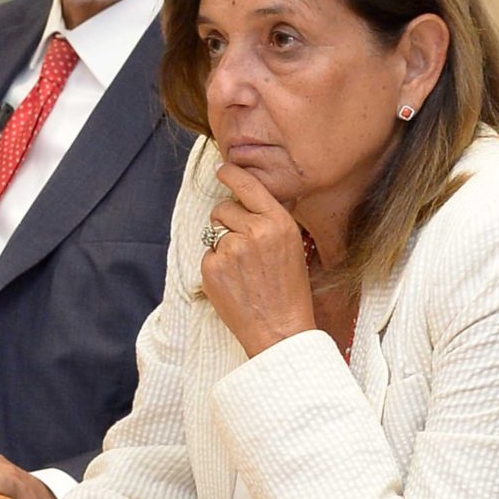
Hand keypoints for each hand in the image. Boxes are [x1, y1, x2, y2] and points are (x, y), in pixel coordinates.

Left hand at [201, 161, 316, 356]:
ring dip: (222, 243)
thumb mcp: (291, 245)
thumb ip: (270, 220)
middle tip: (243, 247)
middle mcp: (254, 231)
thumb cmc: (289, 290)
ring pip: (213, 230)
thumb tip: (248, 197)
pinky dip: (216, 265)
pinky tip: (233, 281)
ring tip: (242, 269)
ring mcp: (231, 249)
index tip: (222, 169)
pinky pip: (207, 254)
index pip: (247, 185)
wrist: (280, 329)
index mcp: (278, 222)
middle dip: (227, 221)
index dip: (231, 174)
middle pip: (223, 207)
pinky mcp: (213, 267)